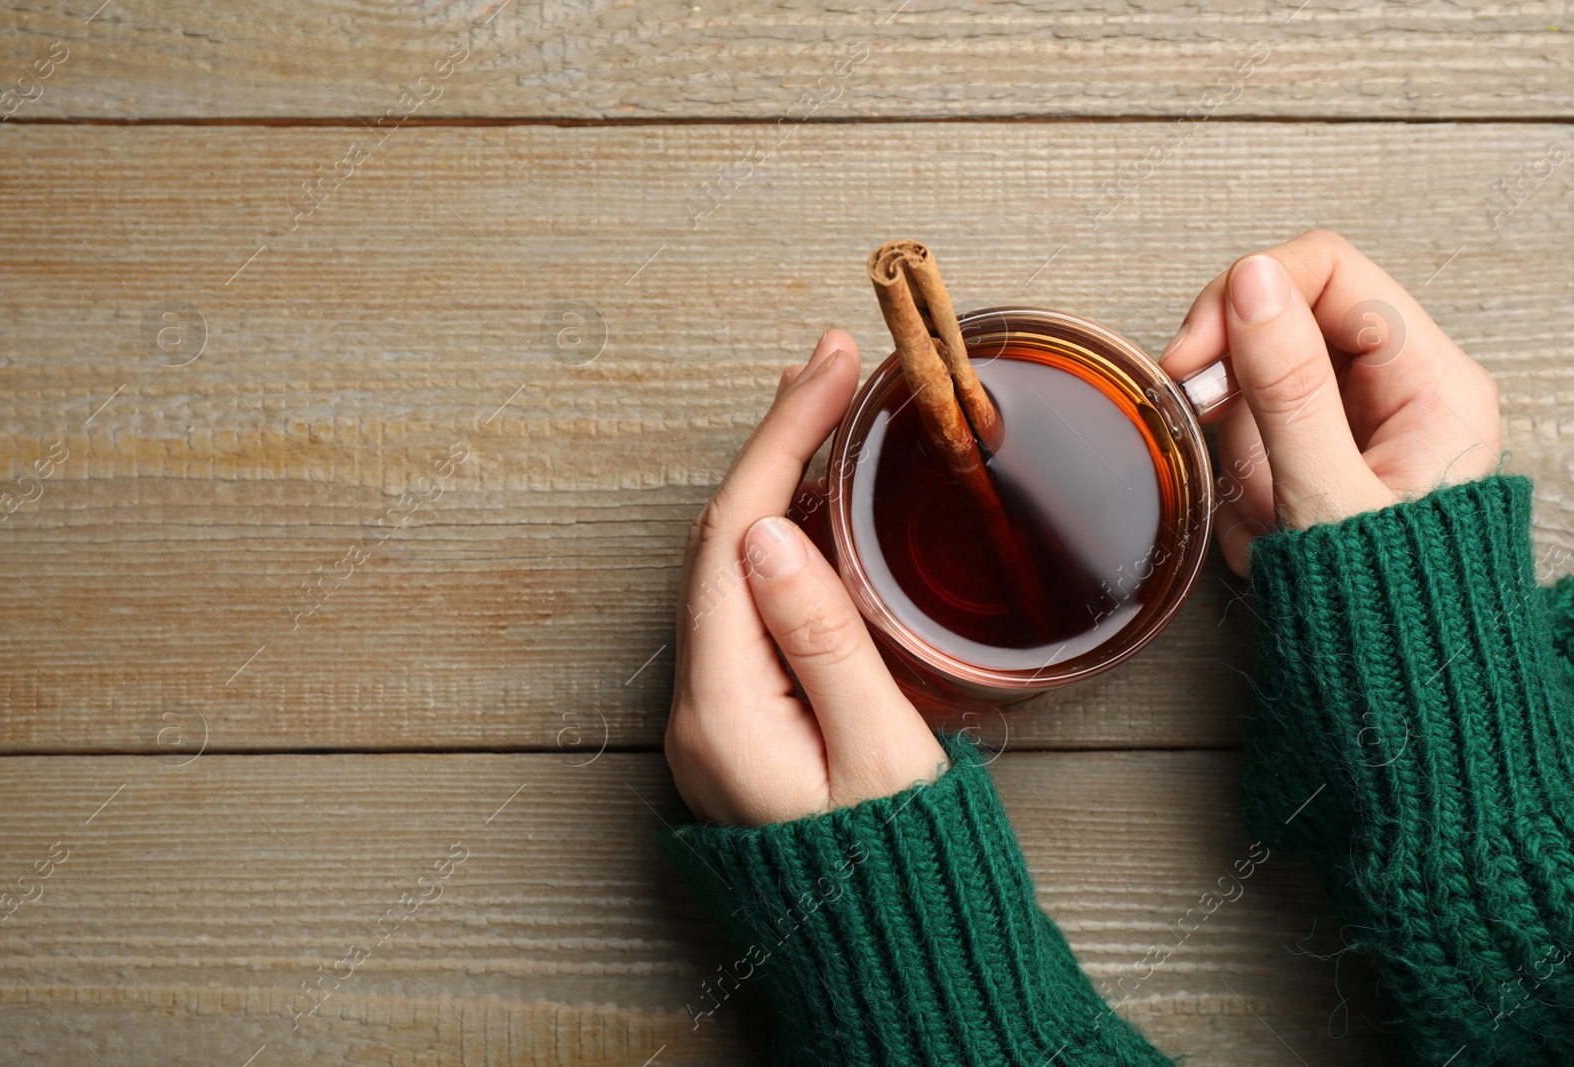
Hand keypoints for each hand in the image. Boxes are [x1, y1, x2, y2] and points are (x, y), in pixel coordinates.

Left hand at [665, 329, 946, 826]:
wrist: (892, 958)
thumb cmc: (900, 866)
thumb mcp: (881, 750)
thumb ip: (824, 638)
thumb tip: (772, 531)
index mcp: (723, 707)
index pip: (735, 533)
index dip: (780, 438)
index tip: (830, 369)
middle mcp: (698, 705)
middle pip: (722, 540)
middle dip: (775, 443)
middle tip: (831, 366)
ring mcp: (714, 713)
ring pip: (731, 567)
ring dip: (775, 482)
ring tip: (823, 408)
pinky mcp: (741, 718)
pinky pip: (747, 605)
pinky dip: (781, 538)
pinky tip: (815, 504)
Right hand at [1159, 230, 1501, 576]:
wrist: (1393, 692)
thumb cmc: (1384, 610)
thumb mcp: (1325, 494)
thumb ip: (1285, 385)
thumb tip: (1250, 281)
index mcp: (1432, 380)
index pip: (1327, 270)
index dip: (1247, 294)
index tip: (1192, 355)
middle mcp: (1403, 385)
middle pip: (1288, 313)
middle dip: (1234, 375)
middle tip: (1201, 418)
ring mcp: (1360, 418)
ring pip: (1262, 375)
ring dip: (1238, 438)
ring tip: (1259, 502)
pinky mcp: (1325, 450)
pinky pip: (1258, 426)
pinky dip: (1241, 467)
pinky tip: (1259, 514)